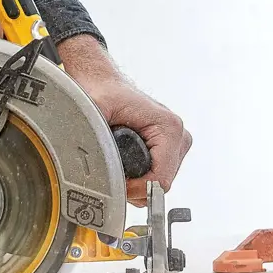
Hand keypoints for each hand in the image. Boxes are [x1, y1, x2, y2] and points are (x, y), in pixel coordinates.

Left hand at [55, 35, 191, 204]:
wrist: (104, 83)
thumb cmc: (102, 93)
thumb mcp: (94, 113)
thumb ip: (96, 137)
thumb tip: (95, 164)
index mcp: (167, 127)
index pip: (161, 179)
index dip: (136, 189)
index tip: (116, 182)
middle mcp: (178, 134)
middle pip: (162, 183)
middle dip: (136, 185)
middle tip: (112, 171)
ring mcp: (177, 141)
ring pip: (161, 182)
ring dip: (138, 182)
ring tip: (118, 162)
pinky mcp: (171, 147)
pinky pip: (159, 175)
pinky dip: (142, 177)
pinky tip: (127, 163)